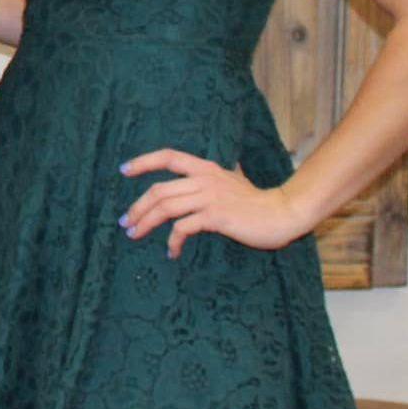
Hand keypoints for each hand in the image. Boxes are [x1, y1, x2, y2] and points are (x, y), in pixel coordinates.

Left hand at [120, 151, 306, 258]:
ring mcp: (209, 197)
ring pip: (165, 207)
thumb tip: (210, 172)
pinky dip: (173, 241)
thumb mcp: (232, 180)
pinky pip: (183, 228)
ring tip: (135, 235)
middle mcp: (204, 179)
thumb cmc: (257, 201)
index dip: (144, 162)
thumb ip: (216, 177)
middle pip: (159, 190)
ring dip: (145, 223)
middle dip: (137, 207)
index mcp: (206, 168)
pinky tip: (171, 252)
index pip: (168, 156)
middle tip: (126, 222)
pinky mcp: (216, 217)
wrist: (284, 213)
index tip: (123, 170)